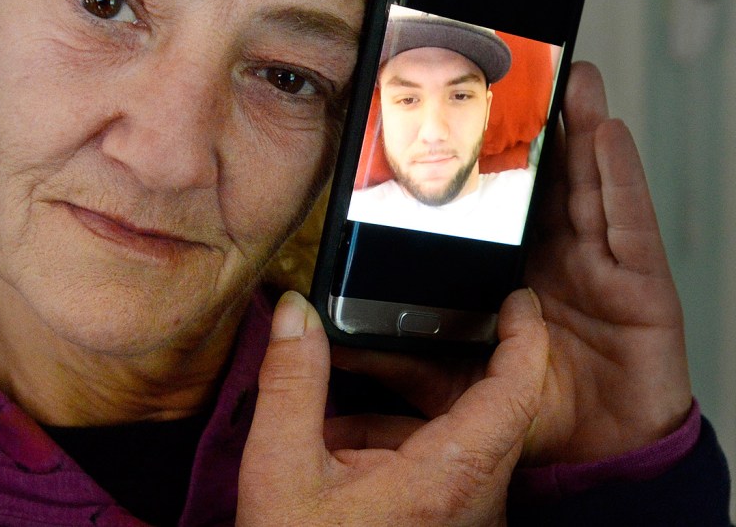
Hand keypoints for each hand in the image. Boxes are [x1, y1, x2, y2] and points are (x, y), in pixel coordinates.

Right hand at [237, 289, 547, 526]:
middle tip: (390, 344)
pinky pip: (438, 470)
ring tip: (333, 426)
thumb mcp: (281, 469)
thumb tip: (298, 315)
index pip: (511, 394)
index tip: (519, 301)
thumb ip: (292, 383)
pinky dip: (394, 450)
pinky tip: (340, 457)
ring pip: (452, 442)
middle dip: (427, 374)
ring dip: (395, 420)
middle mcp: (473, 503)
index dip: (524, 340)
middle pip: (477, 411)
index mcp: (447, 479)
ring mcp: (464, 520)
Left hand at [331, 62, 691, 464]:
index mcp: (517, 272)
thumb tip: (331, 335)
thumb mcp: (448, 379)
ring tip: (567, 80)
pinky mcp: (641, 283)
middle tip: (525, 73)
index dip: (495, 160)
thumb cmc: (536, 416)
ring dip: (580, 130)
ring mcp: (602, 266)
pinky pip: (628, 220)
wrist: (595, 460)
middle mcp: (560, 259)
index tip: (471, 114)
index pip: (504, 203)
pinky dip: (618, 175)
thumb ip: (397, 352)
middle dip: (541, 128)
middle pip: (549, 180)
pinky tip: (605, 132)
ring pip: (588, 185)